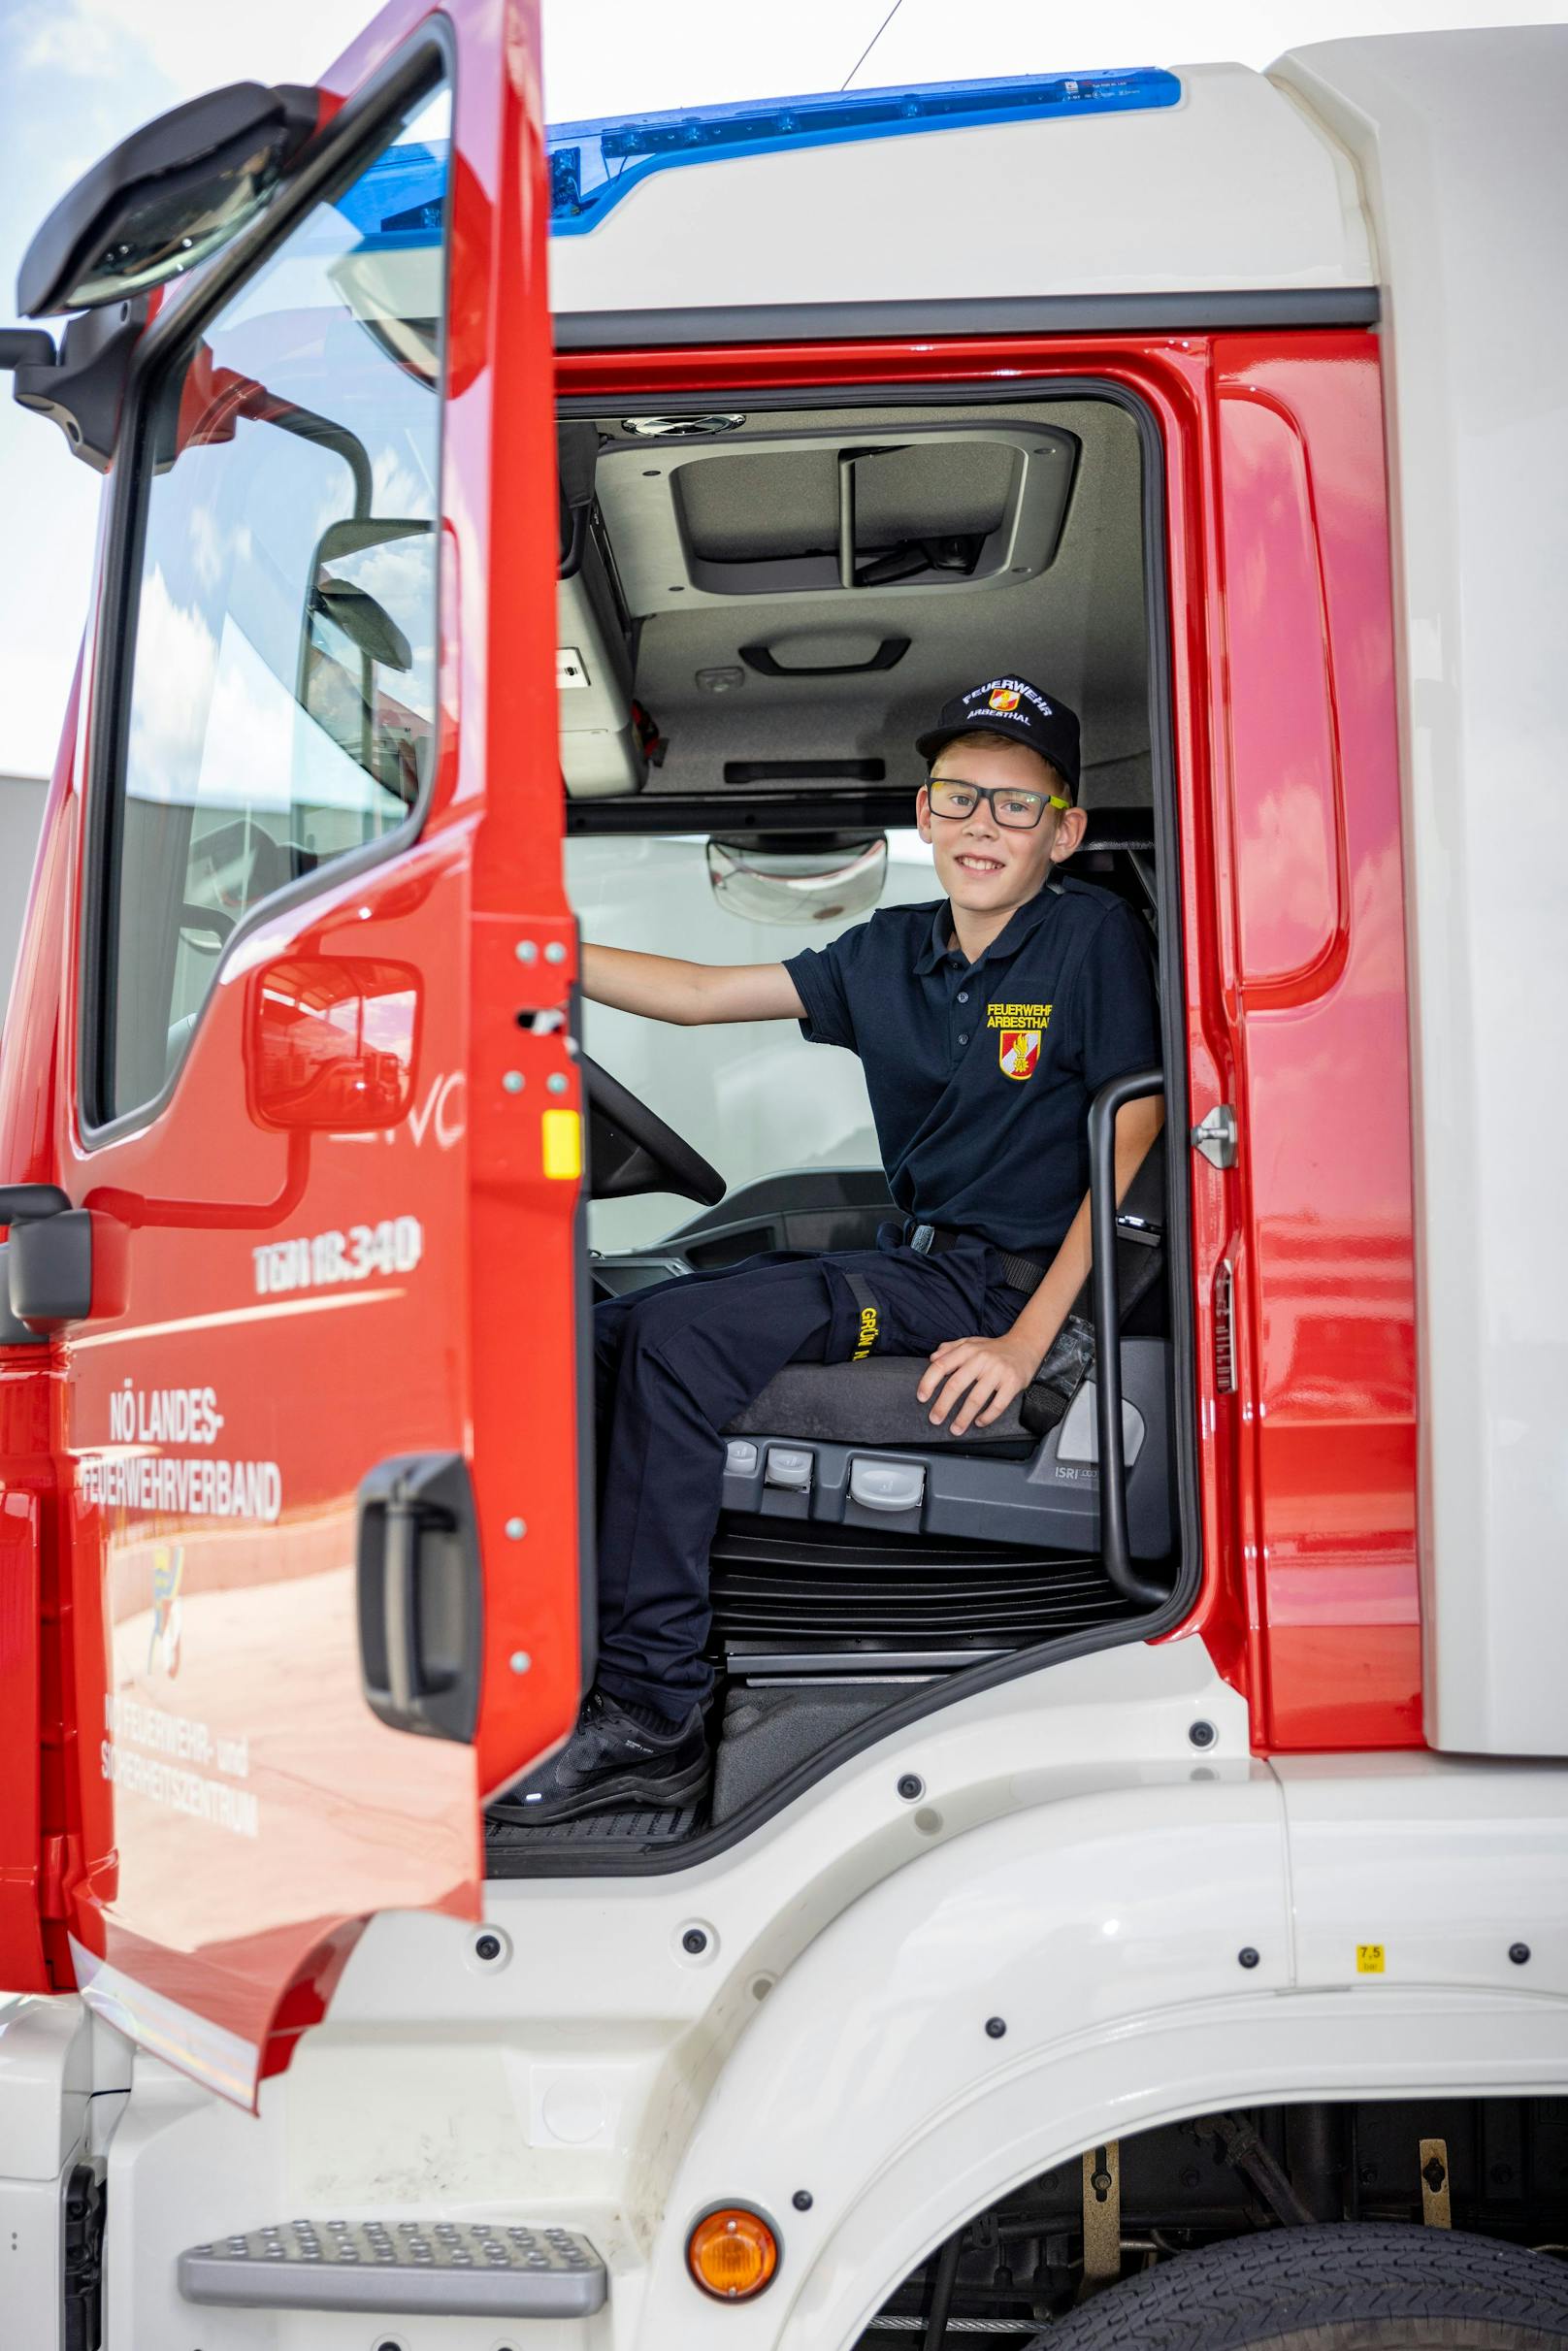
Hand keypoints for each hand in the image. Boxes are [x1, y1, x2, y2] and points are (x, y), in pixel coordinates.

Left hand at [917, 1332, 1039, 1435]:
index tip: (921, 1397)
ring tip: (955, 1429)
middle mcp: (981, 1359)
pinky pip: (997, 1405)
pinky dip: (986, 1417)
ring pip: (976, 1399)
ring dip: (963, 1417)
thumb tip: (932, 1359)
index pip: (942, 1365)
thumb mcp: (970, 1342)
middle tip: (934, 1419)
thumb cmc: (993, 1349)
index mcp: (967, 1349)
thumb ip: (950, 1349)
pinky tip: (978, 1422)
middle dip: (942, 1405)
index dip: (929, 1382)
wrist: (1025, 1346)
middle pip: (956, 1385)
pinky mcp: (1012, 1383)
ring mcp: (998, 1371)